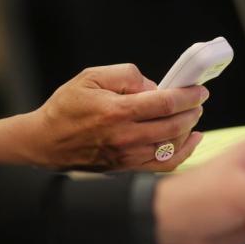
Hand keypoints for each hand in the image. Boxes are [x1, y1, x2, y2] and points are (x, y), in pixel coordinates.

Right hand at [0, 64, 207, 170]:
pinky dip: (182, 152)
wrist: (46, 142)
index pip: (166, 102)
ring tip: (192, 116)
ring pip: (172, 146)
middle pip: (174, 125)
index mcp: (117, 111)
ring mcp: (128, 156)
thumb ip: (126, 75)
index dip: (188, 95)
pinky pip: (163, 164)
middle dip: (192, 111)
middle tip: (198, 100)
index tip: (199, 89)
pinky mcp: (127, 168)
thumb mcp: (91, 77)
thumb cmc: (66, 107)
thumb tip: (154, 87)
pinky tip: (190, 140)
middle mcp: (126, 136)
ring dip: (189, 129)